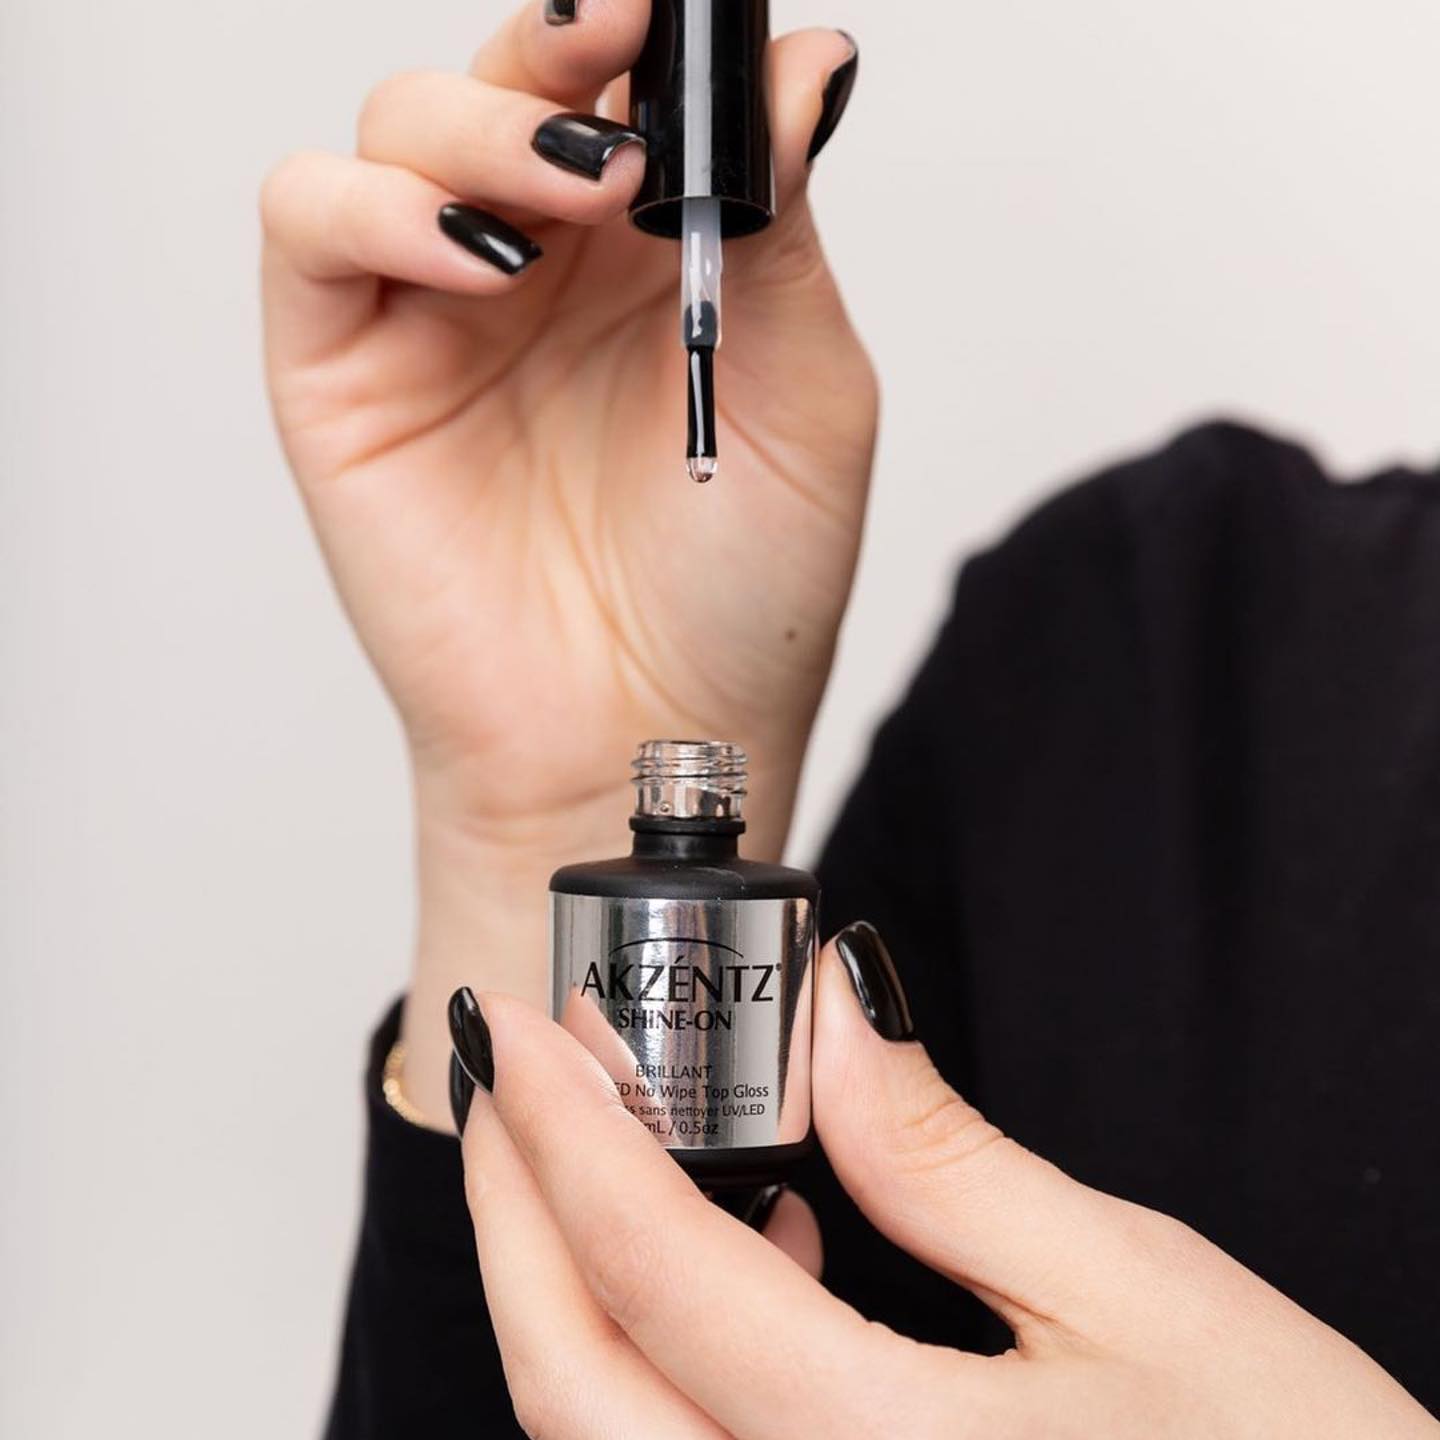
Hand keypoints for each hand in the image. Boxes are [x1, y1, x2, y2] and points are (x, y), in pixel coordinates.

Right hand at [260, 0, 873, 1118]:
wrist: (649, 736)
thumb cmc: (741, 594)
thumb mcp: (804, 389)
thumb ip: (783, 223)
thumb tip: (803, 62)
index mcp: (653, 257)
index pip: (623, 87)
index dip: (643, 35)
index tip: (681, 16)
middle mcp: (542, 267)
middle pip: (507, 77)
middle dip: (562, 52)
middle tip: (622, 74)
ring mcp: (438, 311)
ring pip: (404, 122)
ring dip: (485, 125)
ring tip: (580, 193)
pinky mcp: (345, 369)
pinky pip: (315, 223)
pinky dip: (383, 206)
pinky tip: (480, 259)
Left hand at [448, 925, 1438, 1437]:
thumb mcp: (1141, 1293)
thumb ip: (950, 1157)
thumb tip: (835, 1011)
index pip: (660, 1275)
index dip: (567, 1130)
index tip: (529, 1024)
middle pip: (573, 1389)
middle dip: (511, 1215)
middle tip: (512, 1081)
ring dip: (567, 1286)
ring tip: (601, 1146)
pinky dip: (655, 1361)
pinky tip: (743, 1263)